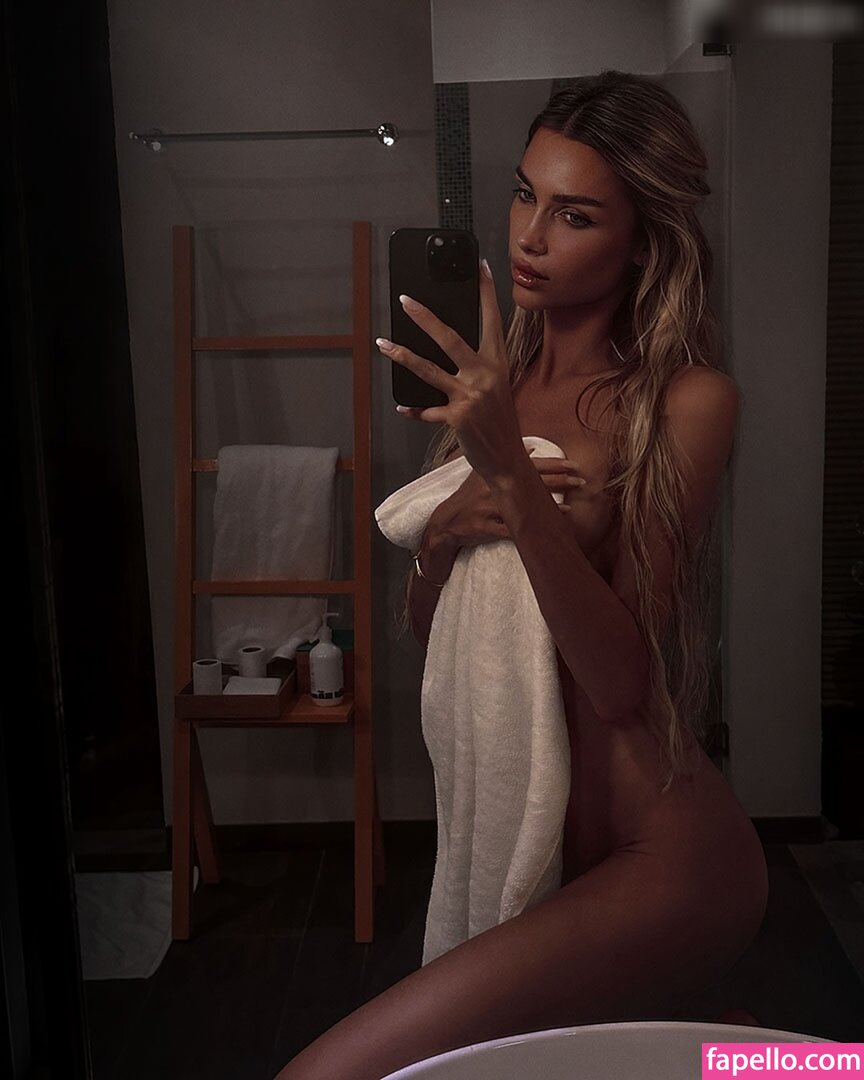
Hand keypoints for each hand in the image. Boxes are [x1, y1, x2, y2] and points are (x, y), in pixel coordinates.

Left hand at [377, 259, 523, 485]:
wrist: (506, 459)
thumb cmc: (498, 421)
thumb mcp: (496, 388)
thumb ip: (477, 367)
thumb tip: (447, 346)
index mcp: (498, 363)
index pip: (492, 319)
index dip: (486, 291)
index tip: (480, 264)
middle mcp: (485, 375)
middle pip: (450, 338)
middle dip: (425, 317)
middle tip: (405, 300)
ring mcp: (470, 396)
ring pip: (428, 370)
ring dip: (402, 355)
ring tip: (382, 343)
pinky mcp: (456, 417)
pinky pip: (427, 410)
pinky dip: (414, 409)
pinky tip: (403, 408)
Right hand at [430, 457, 585, 551]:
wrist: (445, 522)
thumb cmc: (465, 498)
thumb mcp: (480, 474)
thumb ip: (503, 460)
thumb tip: (531, 448)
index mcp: (494, 472)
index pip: (529, 465)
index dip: (552, 465)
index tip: (573, 464)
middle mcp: (492, 486)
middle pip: (531, 482)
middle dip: (559, 482)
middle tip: (581, 480)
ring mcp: (488, 507)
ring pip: (522, 505)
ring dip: (548, 507)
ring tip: (571, 507)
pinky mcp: (485, 526)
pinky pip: (509, 528)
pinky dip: (528, 529)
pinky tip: (545, 529)